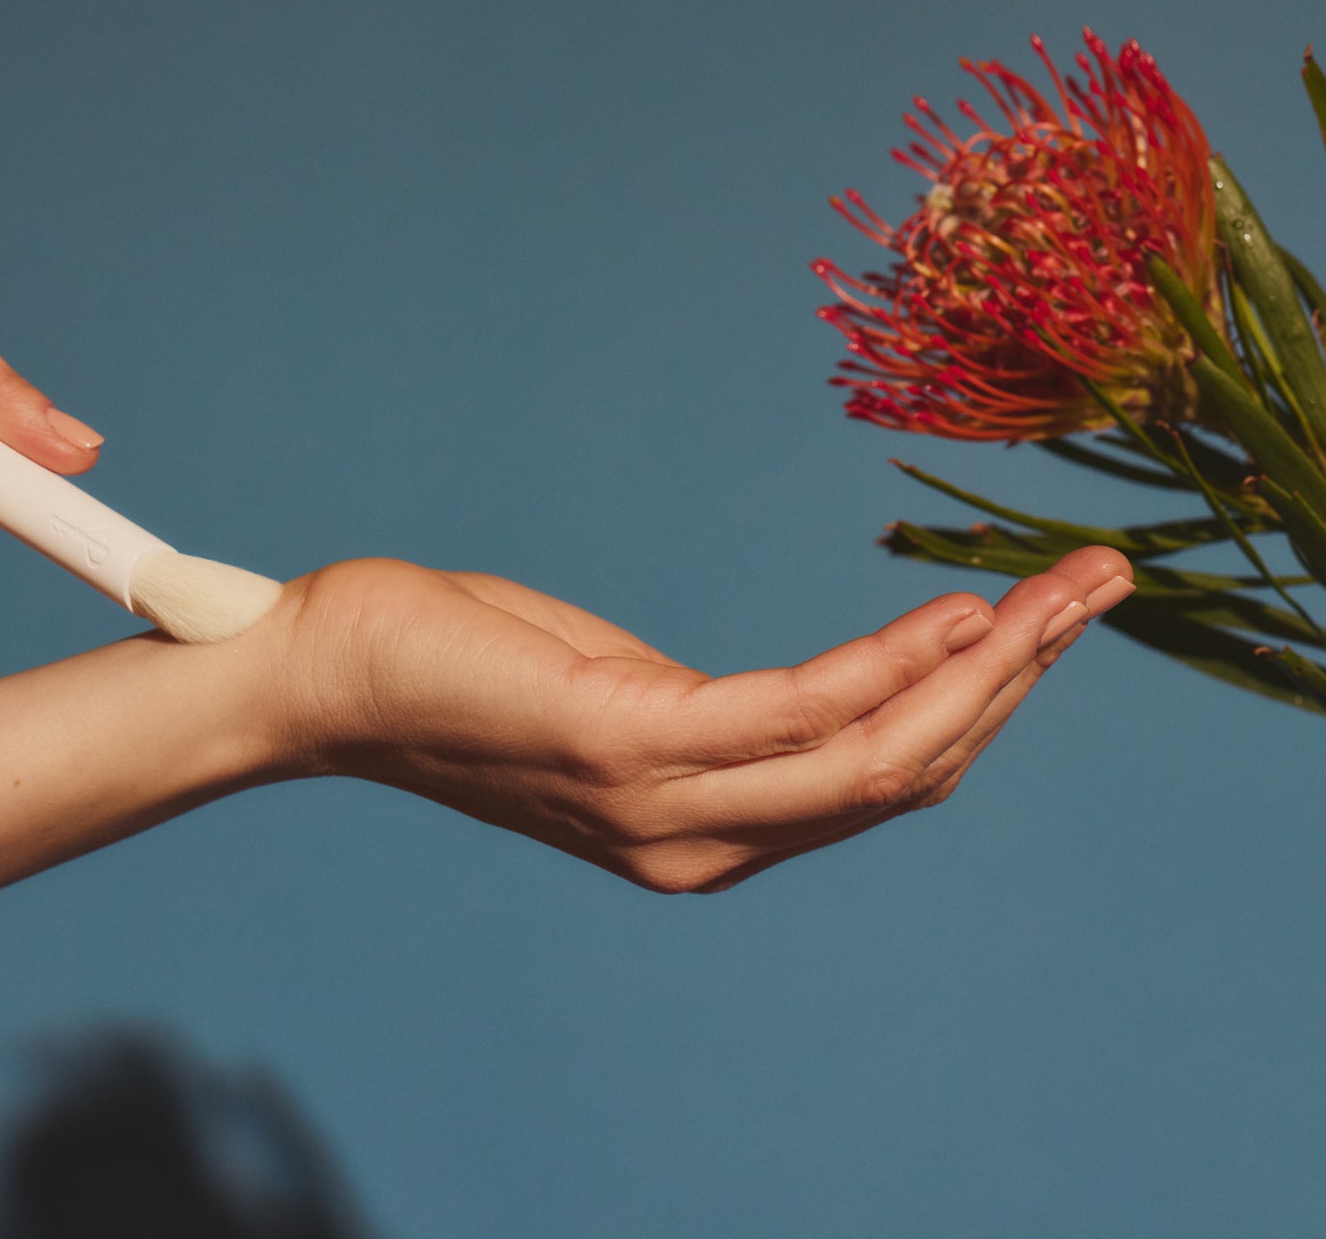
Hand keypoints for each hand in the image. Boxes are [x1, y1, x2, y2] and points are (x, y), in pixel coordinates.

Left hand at [258, 548, 1133, 891]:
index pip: (880, 787)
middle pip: (905, 775)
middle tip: (1101, 586)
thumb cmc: (464, 669)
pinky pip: (796, 713)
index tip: (1052, 619)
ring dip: (989, 668)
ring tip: (1068, 587)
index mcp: (699, 836)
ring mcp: (665, 806)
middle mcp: (697, 845)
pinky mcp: (628, 743)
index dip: (982, 710)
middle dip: (1019, 683)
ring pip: (876, 754)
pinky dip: (888, 662)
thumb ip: (722, 716)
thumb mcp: (620, 698)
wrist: (328, 675)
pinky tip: (953, 612)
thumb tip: (826, 692)